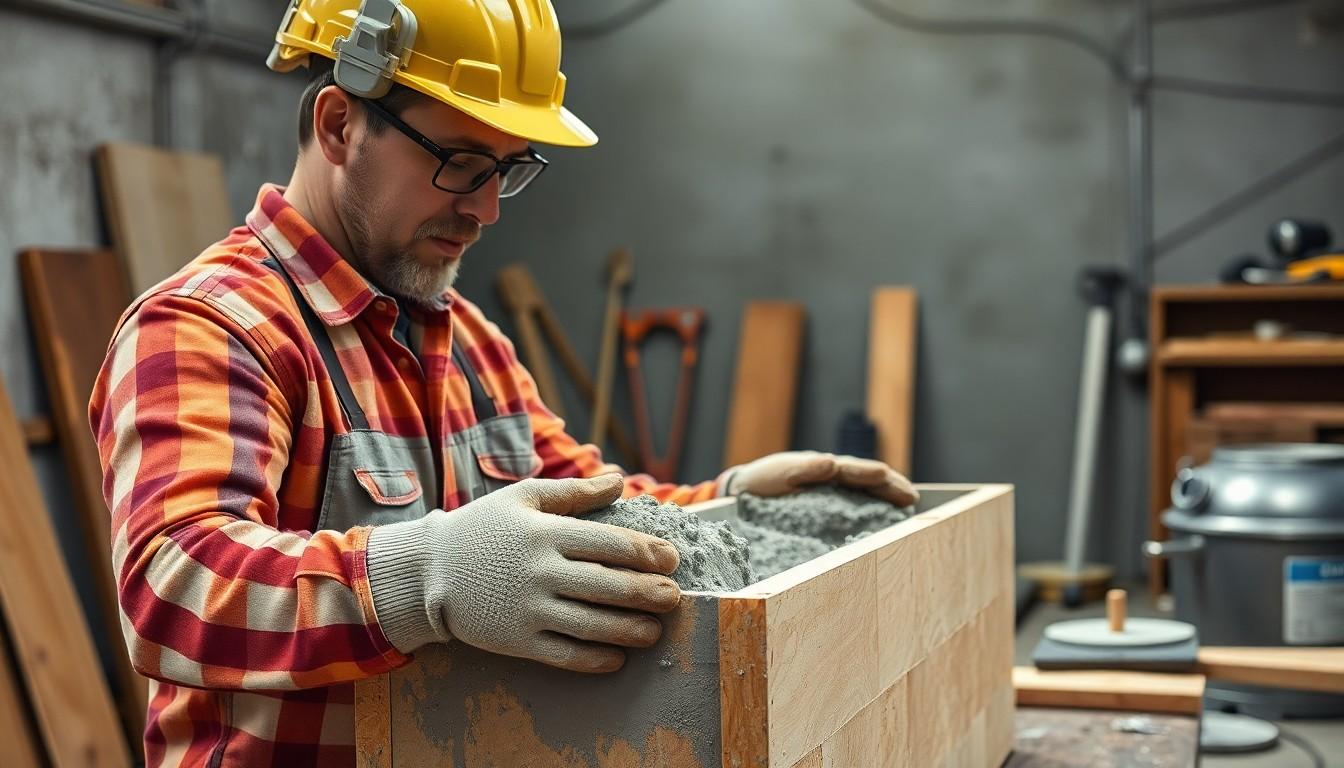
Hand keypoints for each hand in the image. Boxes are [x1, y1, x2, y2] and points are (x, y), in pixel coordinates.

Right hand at [367, 474, 682, 672]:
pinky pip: (564, 655)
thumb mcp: (525, 498)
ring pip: (592, 624)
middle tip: (674, 598)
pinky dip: (595, 659)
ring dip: (629, 630)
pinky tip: (617, 658)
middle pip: (607, 585)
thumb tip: (619, 479)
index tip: (671, 560)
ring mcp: (529, 608)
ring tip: (654, 632)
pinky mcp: (517, 640)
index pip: (609, 542)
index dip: (646, 552)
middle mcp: (541, 571)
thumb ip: (575, 492)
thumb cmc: (482, 528)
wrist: (429, 570)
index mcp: (546, 532)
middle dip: (648, 594)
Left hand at [723, 451, 917, 505]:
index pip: (856, 470)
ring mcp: (835, 497)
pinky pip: (855, 513)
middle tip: (913, 497)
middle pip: (870, 481)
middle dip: (892, 486)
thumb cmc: (765, 479)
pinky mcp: (828, 515)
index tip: (891, 479)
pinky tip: (886, 526)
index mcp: (826, 468)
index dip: (874, 475)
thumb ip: (806, 468)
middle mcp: (836, 480)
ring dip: (888, 500)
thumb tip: (833, 463)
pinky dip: (874, 515)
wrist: (747, 494)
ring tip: (909, 508)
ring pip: (868, 496)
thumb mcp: (781, 472)